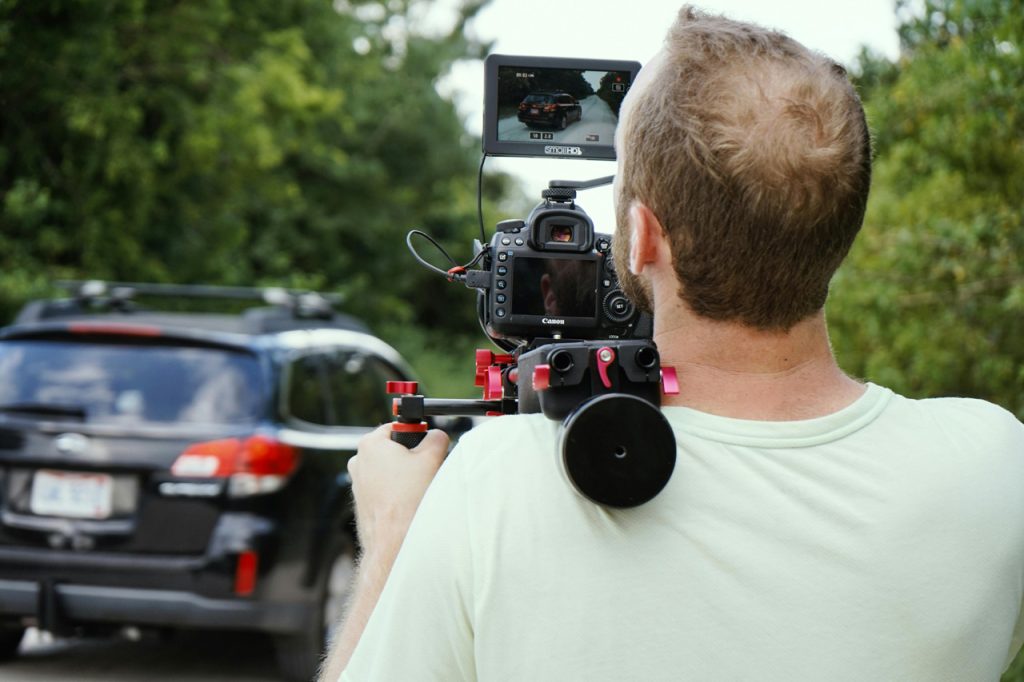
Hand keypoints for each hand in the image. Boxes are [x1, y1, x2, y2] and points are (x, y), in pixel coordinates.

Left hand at [347, 424, 448, 559]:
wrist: (395, 539)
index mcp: (371, 444)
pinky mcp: (363, 502)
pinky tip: (407, 502)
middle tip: (424, 469)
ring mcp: (358, 483)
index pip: (397, 427)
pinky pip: (383, 489)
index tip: (426, 448)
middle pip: (392, 449)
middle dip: (410, 457)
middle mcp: (359, 461)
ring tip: (416, 489)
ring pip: (388, 470)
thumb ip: (436, 438)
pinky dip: (395, 492)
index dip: (416, 436)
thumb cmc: (408, 499)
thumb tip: (437, 435)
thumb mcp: (431, 458)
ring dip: (403, 476)